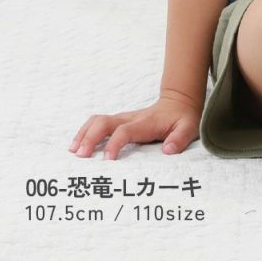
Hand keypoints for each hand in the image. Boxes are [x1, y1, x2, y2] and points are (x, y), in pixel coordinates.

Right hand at [68, 90, 202, 159]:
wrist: (179, 102)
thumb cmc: (182, 118)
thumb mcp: (188, 127)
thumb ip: (179, 138)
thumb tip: (168, 150)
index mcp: (145, 123)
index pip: (125, 131)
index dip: (115, 144)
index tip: (107, 160)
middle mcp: (130, 118)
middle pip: (104, 122)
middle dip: (90, 137)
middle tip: (81, 157)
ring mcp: (123, 118)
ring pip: (97, 120)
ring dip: (84, 134)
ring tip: (73, 152)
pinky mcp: (119, 121)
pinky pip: (97, 123)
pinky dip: (85, 132)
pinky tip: (77, 147)